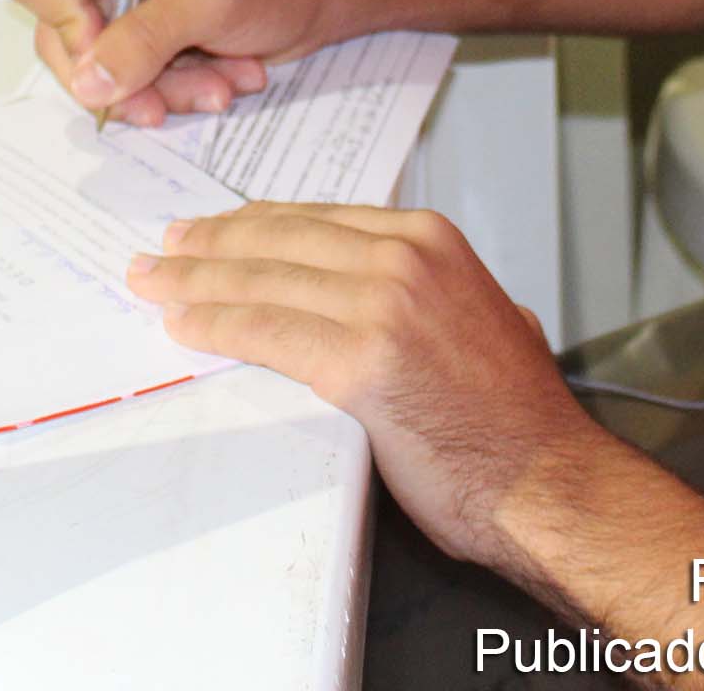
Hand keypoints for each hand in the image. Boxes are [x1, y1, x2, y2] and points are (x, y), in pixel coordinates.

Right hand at [5, 0, 387, 126]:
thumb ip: (145, 38)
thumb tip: (88, 82)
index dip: (65, 27)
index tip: (112, 60)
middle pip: (64, 38)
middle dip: (123, 77)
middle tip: (164, 103)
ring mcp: (130, 3)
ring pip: (104, 71)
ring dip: (162, 91)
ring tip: (221, 85)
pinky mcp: (152, 37)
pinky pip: (138, 81)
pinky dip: (180, 92)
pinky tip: (226, 79)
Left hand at [127, 202, 595, 575]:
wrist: (549, 482)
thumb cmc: (514, 420)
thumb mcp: (480, 317)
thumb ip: (432, 292)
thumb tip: (387, 293)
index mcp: (429, 240)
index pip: (313, 221)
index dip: (250, 225)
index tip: (209, 232)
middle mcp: (405, 258)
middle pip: (277, 241)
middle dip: (208, 247)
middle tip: (161, 251)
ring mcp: (384, 306)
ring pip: (262, 282)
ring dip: (194, 283)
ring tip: (153, 284)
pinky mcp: (362, 363)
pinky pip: (267, 334)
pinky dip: (216, 328)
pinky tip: (184, 327)